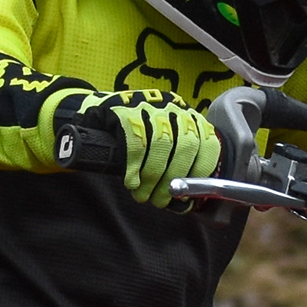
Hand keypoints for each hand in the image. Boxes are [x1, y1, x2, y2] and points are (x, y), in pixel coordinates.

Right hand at [41, 88, 223, 206]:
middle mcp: (173, 108)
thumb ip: (178, 163)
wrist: (100, 113)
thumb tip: (187, 198)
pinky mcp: (124, 109)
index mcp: (188, 117)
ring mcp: (149, 105)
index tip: (188, 193)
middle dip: (174, 179)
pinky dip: (135, 166)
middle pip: (186, 145)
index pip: (207, 142)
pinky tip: (131, 181)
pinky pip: (135, 141)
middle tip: (161, 200)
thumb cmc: (136, 136)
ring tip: (143, 194)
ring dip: (153, 176)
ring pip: (162, 144)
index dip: (199, 171)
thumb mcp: (164, 143)